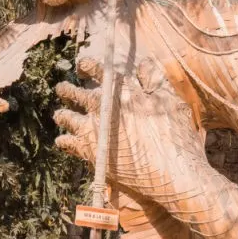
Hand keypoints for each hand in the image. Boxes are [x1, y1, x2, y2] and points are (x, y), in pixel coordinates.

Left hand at [54, 57, 208, 205]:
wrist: (171, 174)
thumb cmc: (177, 138)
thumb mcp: (172, 102)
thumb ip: (155, 80)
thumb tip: (143, 64)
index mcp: (121, 90)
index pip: (95, 69)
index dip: (85, 65)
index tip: (82, 67)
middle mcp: (103, 107)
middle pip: (74, 92)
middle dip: (66, 89)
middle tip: (62, 89)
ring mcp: (93, 130)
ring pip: (65, 116)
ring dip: (62, 114)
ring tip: (60, 114)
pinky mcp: (90, 152)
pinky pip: (67, 143)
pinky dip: (64, 140)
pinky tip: (64, 140)